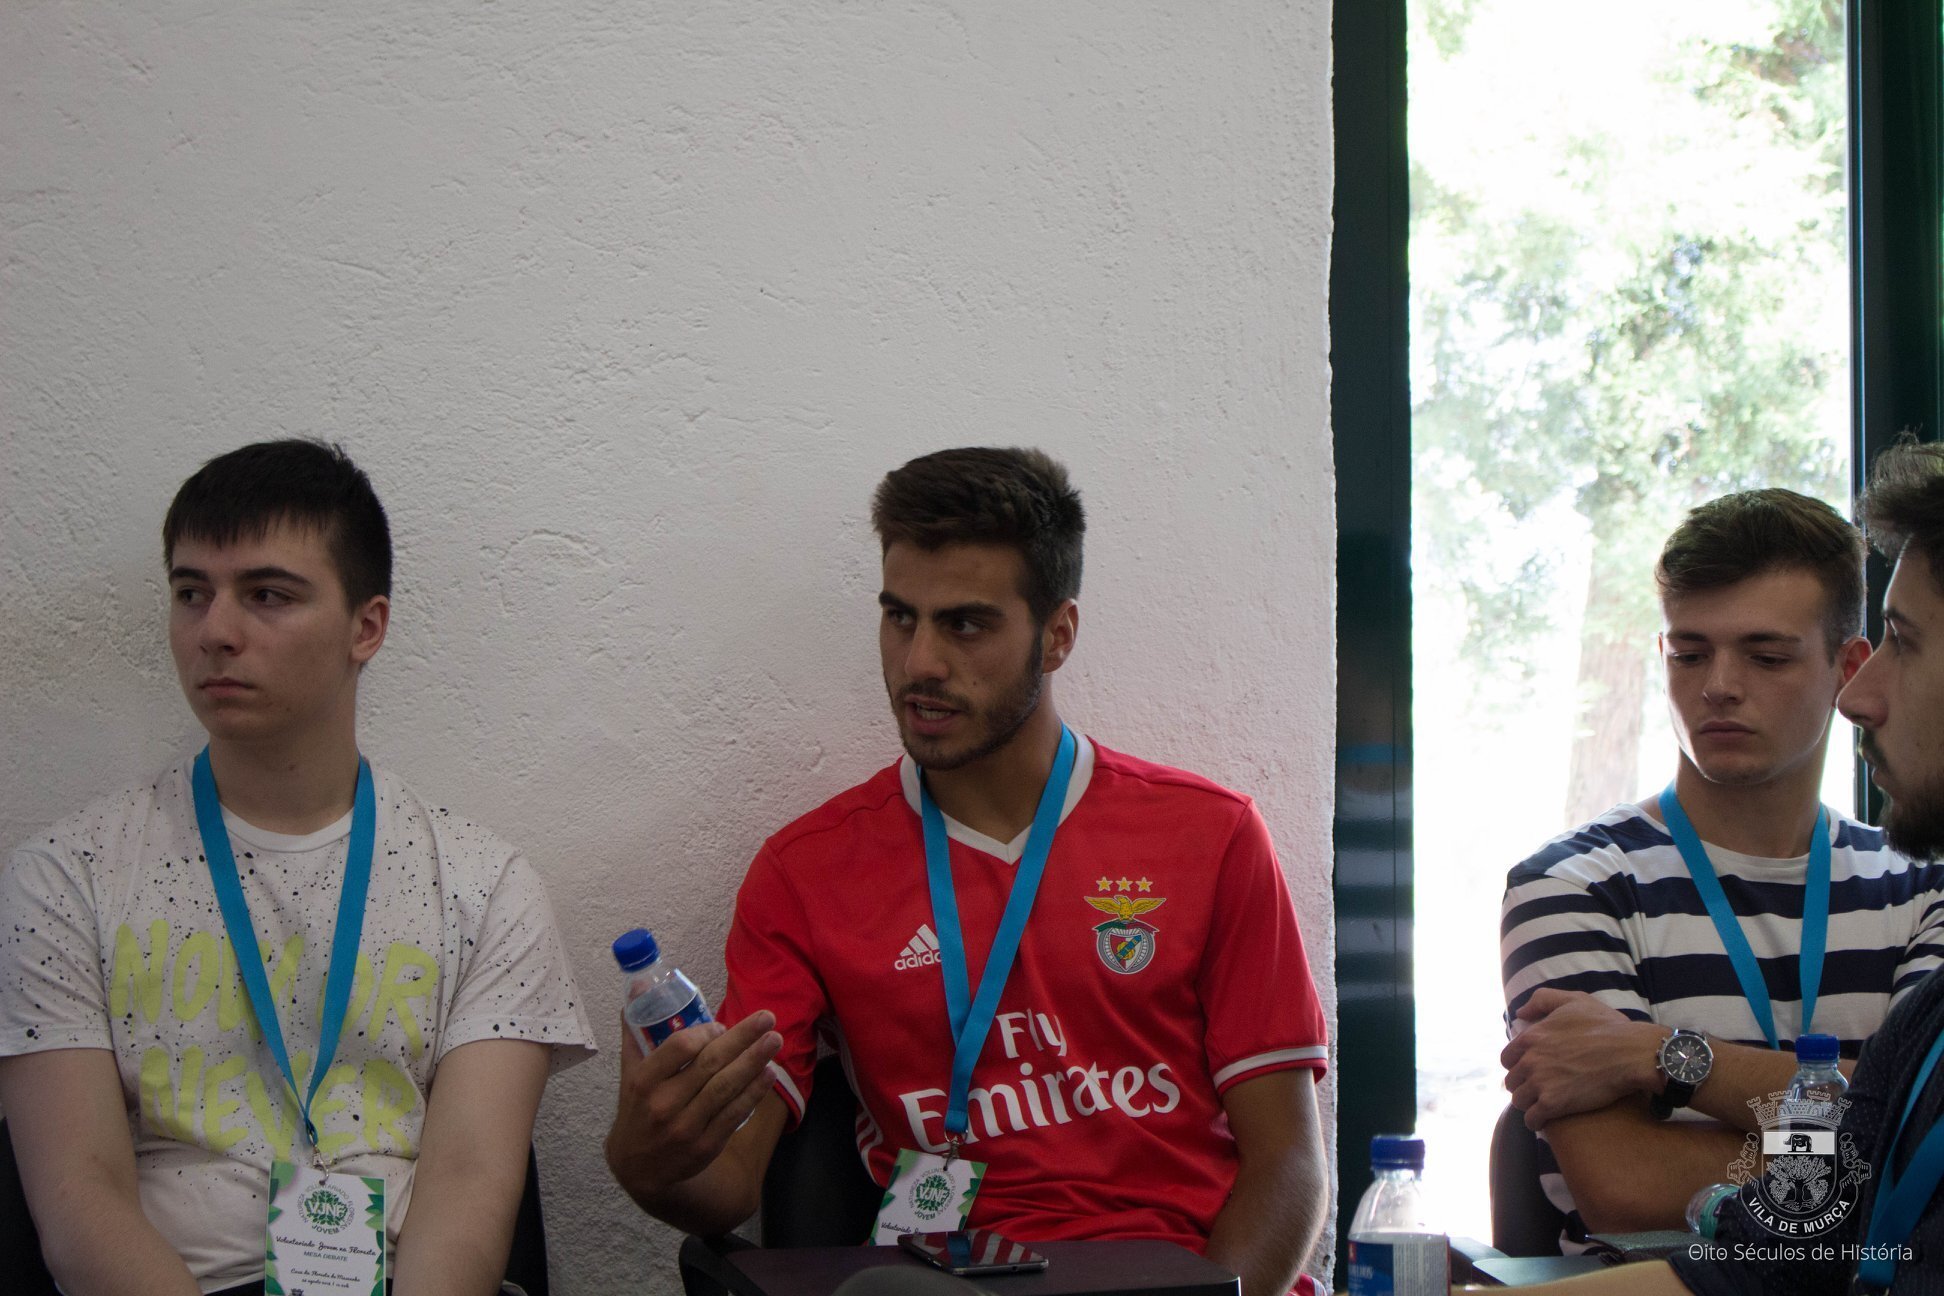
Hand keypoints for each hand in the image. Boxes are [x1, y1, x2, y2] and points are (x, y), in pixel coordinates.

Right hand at [605, 1010, 781, 1198]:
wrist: (638, 1169)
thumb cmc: (637, 1111)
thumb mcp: (628, 1074)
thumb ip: (635, 1033)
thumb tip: (638, 989)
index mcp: (644, 1081)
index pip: (679, 1048)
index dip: (705, 1033)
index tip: (722, 1025)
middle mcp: (664, 1103)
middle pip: (710, 1064)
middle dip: (742, 1038)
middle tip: (767, 1017)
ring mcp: (686, 1126)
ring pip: (725, 1088)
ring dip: (753, 1062)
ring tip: (775, 1040)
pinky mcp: (706, 1146)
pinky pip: (734, 1114)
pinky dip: (753, 1092)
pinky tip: (769, 1074)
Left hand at [1500, 990, 1664, 1129]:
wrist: (1630, 1053)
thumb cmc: (1606, 1026)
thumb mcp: (1574, 1000)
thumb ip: (1543, 1000)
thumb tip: (1521, 1013)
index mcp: (1532, 1037)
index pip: (1507, 1058)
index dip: (1516, 1065)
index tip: (1528, 1071)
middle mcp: (1530, 1060)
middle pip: (1512, 1081)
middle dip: (1522, 1085)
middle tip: (1536, 1090)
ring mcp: (1540, 1082)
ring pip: (1519, 1100)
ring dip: (1528, 1104)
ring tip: (1540, 1106)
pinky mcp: (1553, 1104)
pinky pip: (1532, 1119)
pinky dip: (1536, 1121)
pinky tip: (1543, 1121)